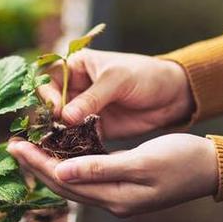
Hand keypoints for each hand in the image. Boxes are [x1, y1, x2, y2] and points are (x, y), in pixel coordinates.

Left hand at [7, 134, 217, 216]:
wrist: (210, 167)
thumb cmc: (180, 161)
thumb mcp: (141, 163)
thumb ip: (99, 169)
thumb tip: (60, 172)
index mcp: (115, 198)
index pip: (64, 181)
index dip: (37, 164)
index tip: (16, 146)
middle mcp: (111, 200)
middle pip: (63, 183)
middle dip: (36, 164)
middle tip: (12, 145)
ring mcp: (116, 194)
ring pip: (72, 180)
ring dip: (48, 163)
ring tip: (28, 147)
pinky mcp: (120, 183)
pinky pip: (85, 174)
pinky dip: (68, 162)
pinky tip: (58, 151)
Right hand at [40, 49, 194, 138]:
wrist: (174, 95)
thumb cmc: (145, 75)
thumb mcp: (117, 80)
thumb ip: (91, 98)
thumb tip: (65, 117)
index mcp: (74, 67)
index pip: (48, 81)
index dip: (48, 97)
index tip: (57, 111)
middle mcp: (73, 88)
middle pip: (49, 105)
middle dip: (48, 120)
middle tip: (52, 134)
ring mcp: (81, 109)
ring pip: (59, 123)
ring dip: (58, 135)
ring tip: (58, 147)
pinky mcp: (92, 127)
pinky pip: (76, 137)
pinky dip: (73, 145)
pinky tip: (73, 154)